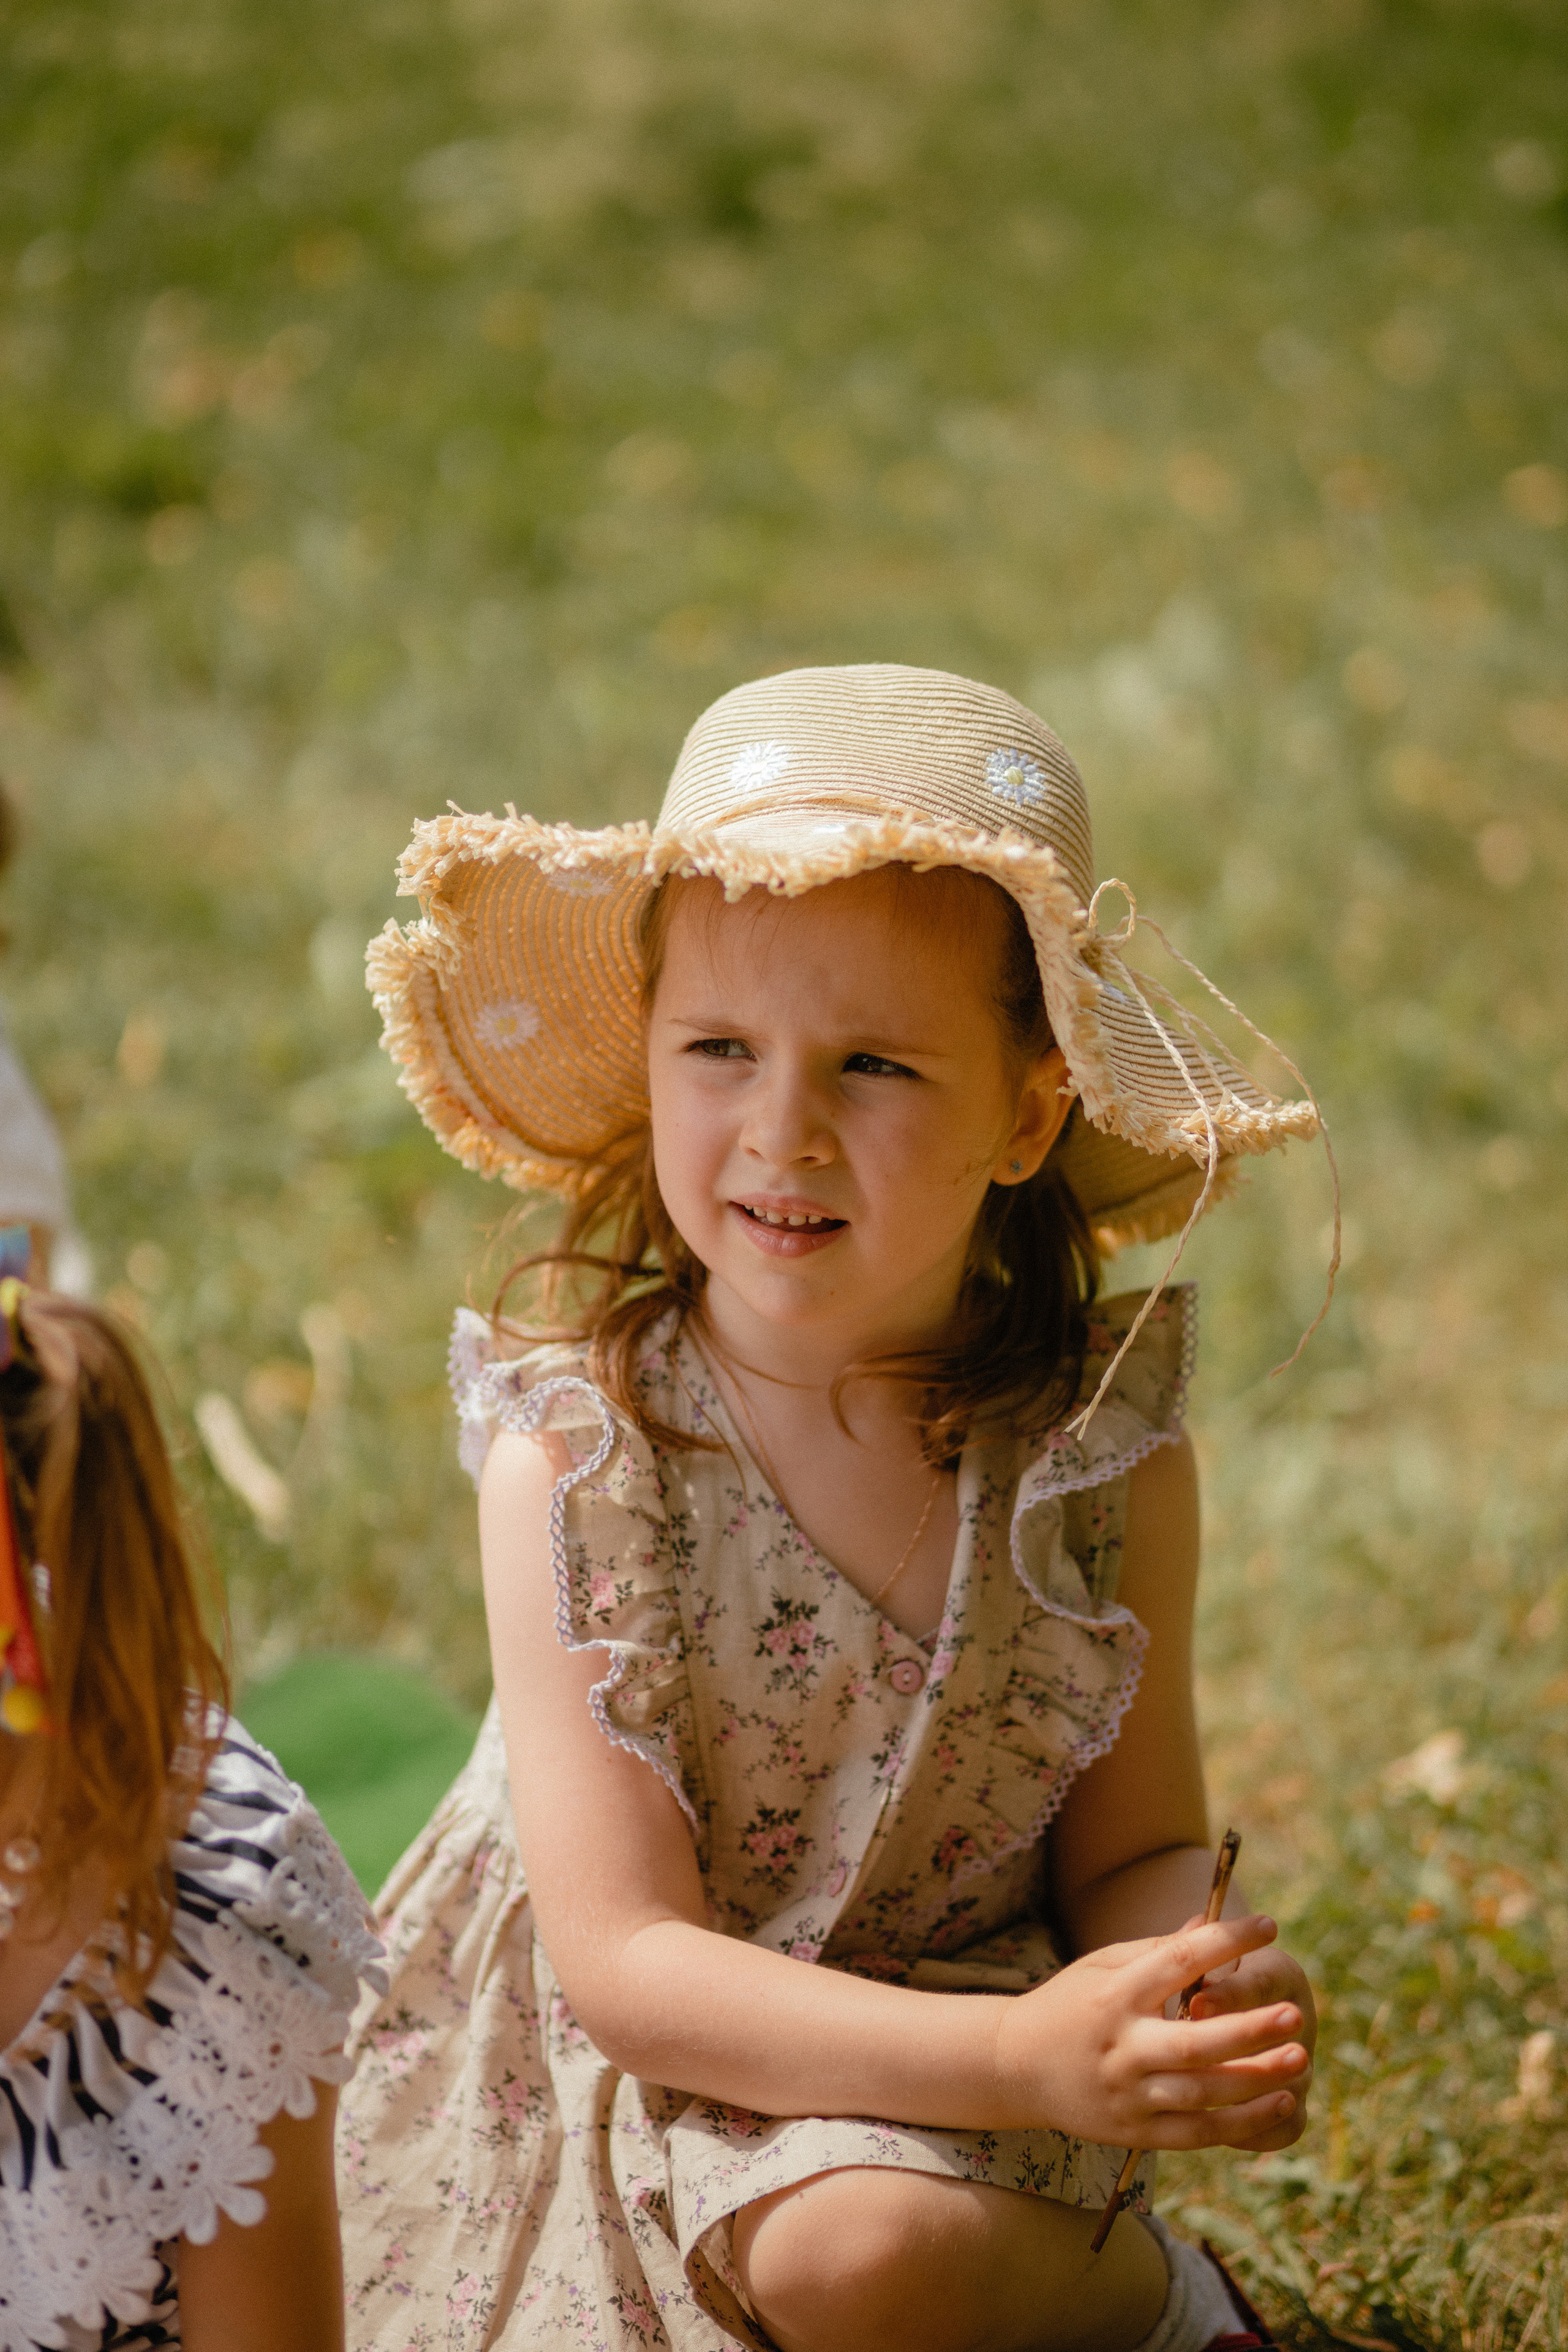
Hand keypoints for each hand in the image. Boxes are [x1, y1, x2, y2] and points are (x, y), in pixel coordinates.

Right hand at [996, 1914, 1311, 2150]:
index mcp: (1114, 1994)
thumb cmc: (1070, 2005)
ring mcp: (1129, 2094)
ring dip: (1255, 2080)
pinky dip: (1241, 2123)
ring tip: (1299, 2060)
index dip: (1224, 1942)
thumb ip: (1158, 1950)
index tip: (1268, 1927)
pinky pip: (1197, 2132)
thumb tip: (1209, 1924)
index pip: (1176, 1962)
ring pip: (1202, 2093)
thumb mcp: (1101, 1966)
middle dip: (1249, 2030)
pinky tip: (1279, 2105)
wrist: (1015, 2067)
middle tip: (1296, 2014)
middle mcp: (1122, 2046)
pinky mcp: (1136, 2132)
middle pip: (1195, 2042)